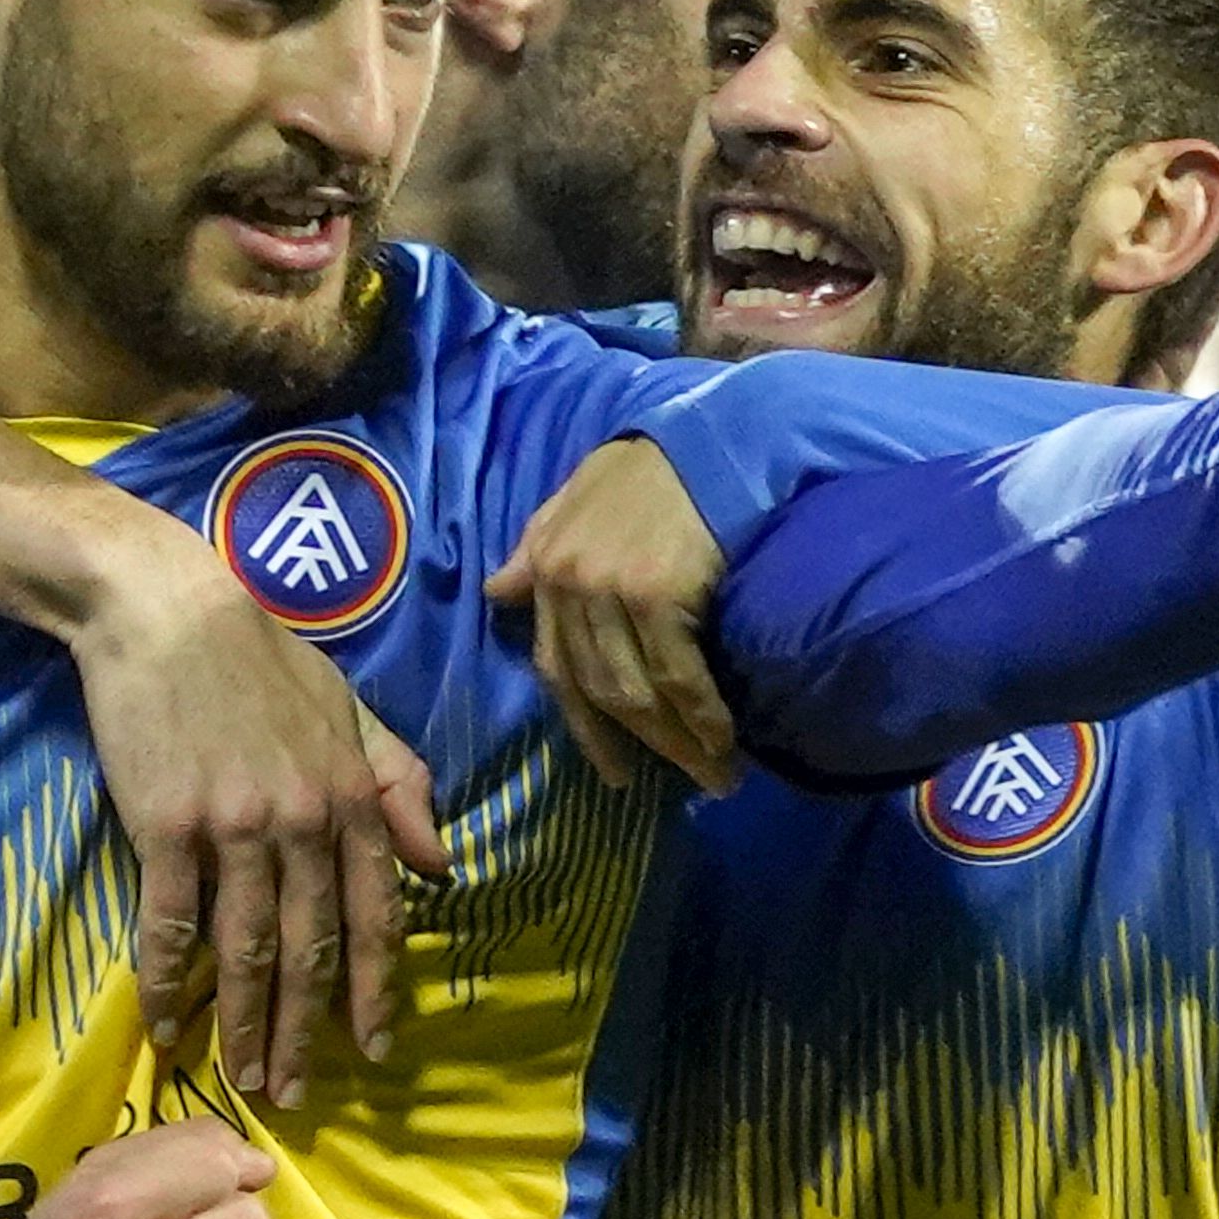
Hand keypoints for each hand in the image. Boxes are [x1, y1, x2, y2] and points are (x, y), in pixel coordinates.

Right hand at [64, 513, 445, 1106]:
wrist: (166, 609)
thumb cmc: (259, 658)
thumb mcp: (351, 711)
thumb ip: (399, 785)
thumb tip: (441, 864)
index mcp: (352, 800)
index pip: (375, 915)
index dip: (375, 990)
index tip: (374, 1050)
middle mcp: (303, 824)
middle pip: (309, 950)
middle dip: (305, 1031)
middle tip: (297, 1096)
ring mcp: (233, 829)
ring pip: (244, 950)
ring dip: (244, 1025)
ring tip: (244, 1081)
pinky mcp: (166, 826)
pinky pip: (169, 924)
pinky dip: (166, 983)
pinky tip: (165, 1028)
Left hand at [488, 439, 743, 797]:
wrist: (708, 436)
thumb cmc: (647, 466)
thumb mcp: (573, 498)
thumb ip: (534, 547)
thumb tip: (496, 589)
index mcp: (544, 566)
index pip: (556, 666)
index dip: (586, 726)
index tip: (616, 769)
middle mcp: (568, 582)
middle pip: (599, 689)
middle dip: (639, 745)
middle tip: (681, 782)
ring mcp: (610, 589)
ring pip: (636, 691)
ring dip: (677, 742)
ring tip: (714, 773)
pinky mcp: (657, 592)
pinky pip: (678, 674)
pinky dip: (701, 715)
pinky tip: (722, 740)